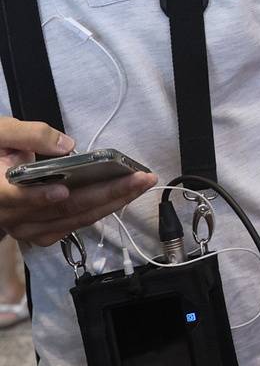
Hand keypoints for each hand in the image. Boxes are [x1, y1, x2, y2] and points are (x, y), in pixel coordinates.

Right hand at [0, 119, 154, 245]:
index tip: (63, 190)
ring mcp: (26, 228)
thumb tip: (65, 145)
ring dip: (111, 204)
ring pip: (73, 221)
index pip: (15, 198)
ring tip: (140, 185)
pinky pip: (72, 227)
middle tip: (139, 178)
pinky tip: (121, 197)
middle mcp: (11, 215)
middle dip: (105, 194)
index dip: (38, 197)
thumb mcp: (1, 133)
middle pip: (60, 210)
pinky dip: (98, 212)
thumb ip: (29, 135)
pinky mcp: (39, 232)